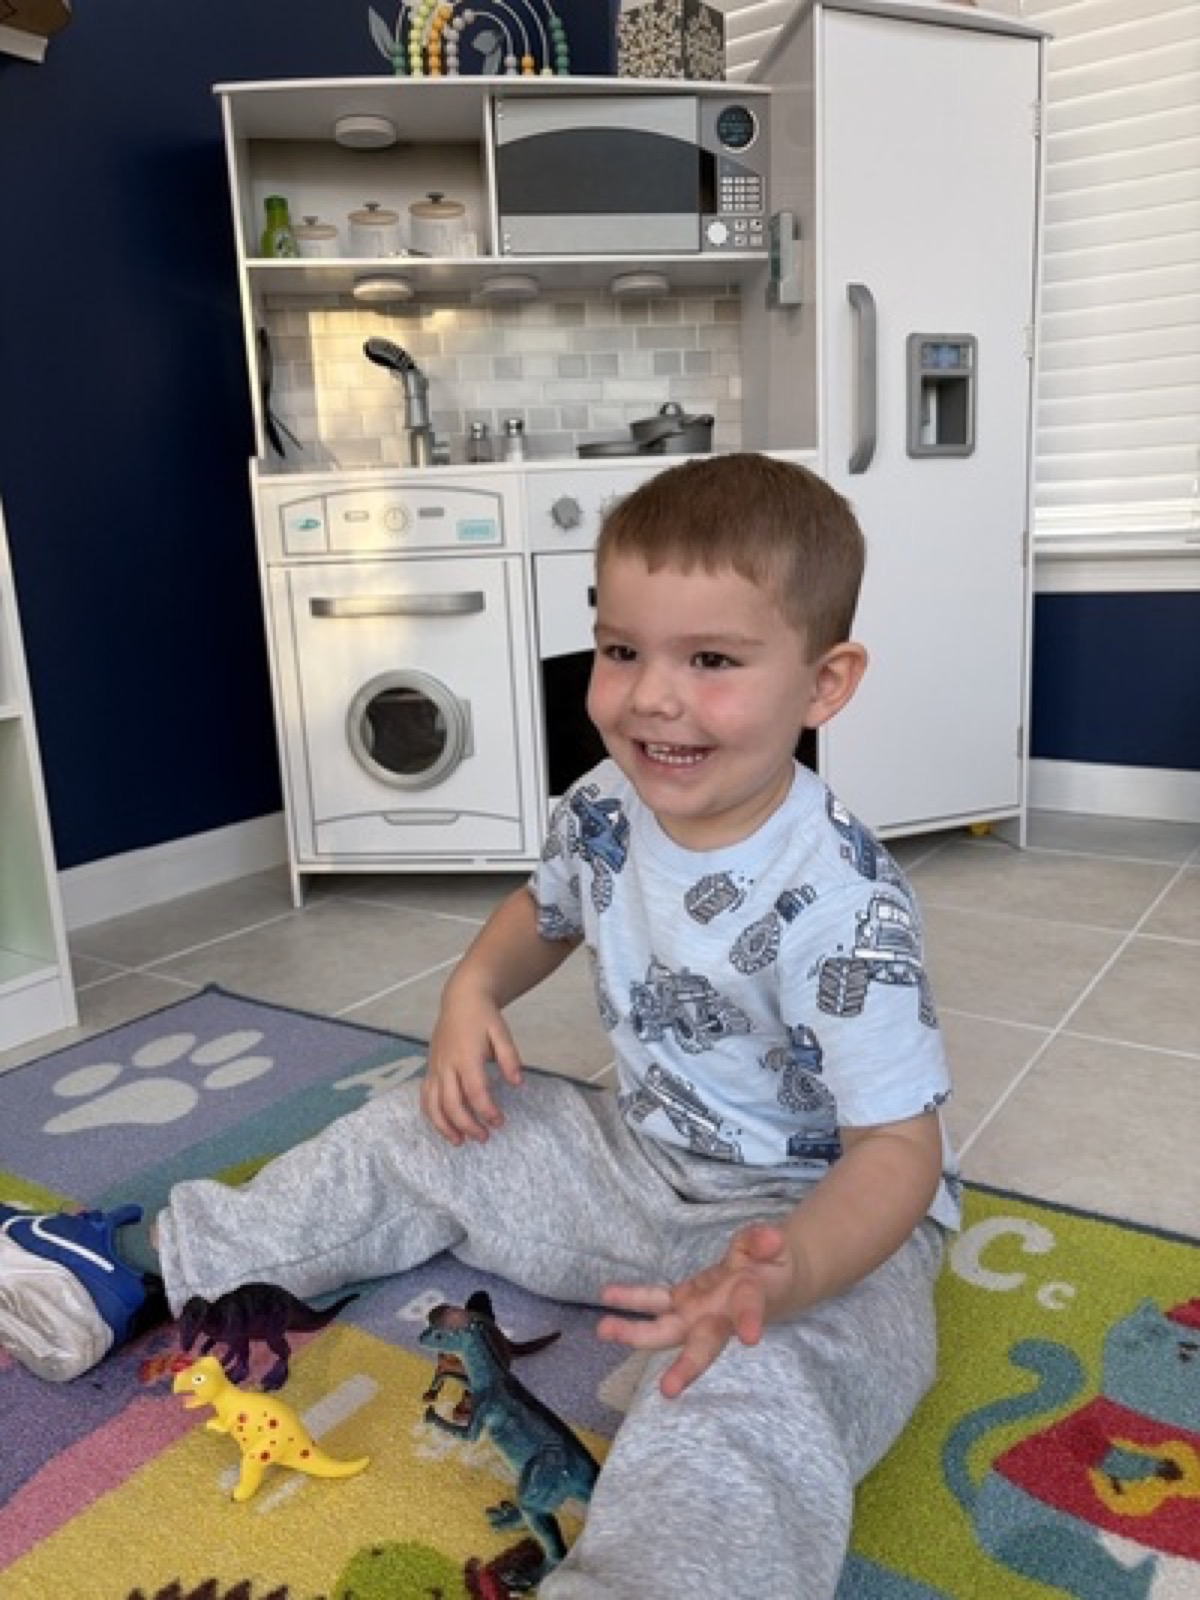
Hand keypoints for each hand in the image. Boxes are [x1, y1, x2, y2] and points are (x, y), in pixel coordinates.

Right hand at [423, 991, 522, 1145]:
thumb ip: (510, 1058)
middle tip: (484, 1137)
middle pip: (452, 1103)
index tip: (500, 1122)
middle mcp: (446, 1064)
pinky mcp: (429, 1069)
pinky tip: (444, 1126)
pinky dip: (431, 1115)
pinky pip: (425, 1097)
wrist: (461, 1000)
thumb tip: (517, 1083)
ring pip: (433, 1104)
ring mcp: (435, 1068)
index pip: (475, 1091)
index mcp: (466, 1056)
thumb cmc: (483, 1017)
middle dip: (467, 1125)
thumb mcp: (502, 1032)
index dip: (487, 1111)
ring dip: (444, 1126)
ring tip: (459, 1141)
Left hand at [596, 1223, 802, 1398]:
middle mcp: (719, 1317)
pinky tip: (607, 1296)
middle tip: (668, 1390)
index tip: (750, 1337)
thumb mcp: (776, 1246)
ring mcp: (697, 1313)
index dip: (749, 1321)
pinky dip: (632, 1298)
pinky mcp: (681, 1301)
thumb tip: (771, 1239)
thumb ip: (765, 1242)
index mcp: (748, 1302)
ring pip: (667, 1330)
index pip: (749, 1310)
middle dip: (686, 1367)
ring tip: (604, 1330)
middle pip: (703, 1346)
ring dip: (636, 1333)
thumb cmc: (772, 1264)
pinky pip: (654, 1301)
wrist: (768, 1277)